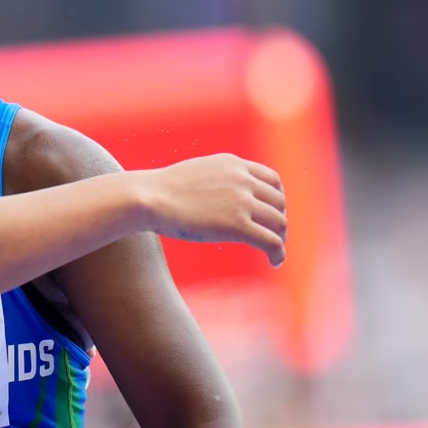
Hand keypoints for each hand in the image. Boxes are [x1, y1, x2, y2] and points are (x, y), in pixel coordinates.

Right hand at [139, 154, 286, 266]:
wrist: (147, 198)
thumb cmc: (160, 191)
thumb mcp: (194, 174)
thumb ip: (214, 180)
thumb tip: (215, 196)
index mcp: (233, 164)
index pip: (272, 179)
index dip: (277, 198)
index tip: (271, 213)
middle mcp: (242, 179)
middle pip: (279, 202)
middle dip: (278, 220)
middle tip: (273, 235)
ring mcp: (241, 201)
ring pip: (279, 223)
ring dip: (280, 239)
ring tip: (273, 252)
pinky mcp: (238, 224)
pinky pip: (271, 242)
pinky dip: (278, 254)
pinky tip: (275, 263)